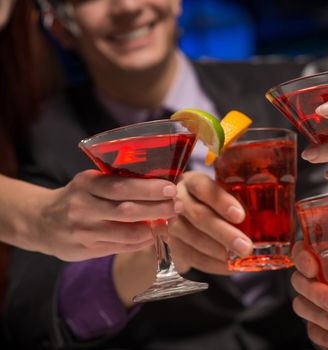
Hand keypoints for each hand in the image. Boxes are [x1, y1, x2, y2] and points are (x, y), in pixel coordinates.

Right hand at [36, 169, 178, 260]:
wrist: (40, 222)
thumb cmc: (77, 197)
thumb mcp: (90, 182)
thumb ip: (117, 183)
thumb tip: (160, 184)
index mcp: (86, 184)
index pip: (122, 186)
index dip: (149, 189)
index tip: (171, 188)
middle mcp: (84, 207)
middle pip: (128, 210)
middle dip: (158, 208)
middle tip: (176, 205)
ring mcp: (85, 231)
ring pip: (127, 232)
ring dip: (153, 228)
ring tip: (168, 221)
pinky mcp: (87, 249)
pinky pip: (122, 247)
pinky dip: (142, 241)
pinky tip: (152, 234)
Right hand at [168, 171, 252, 274]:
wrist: (190, 215)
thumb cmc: (216, 200)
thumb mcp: (227, 190)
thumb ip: (246, 196)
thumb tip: (284, 209)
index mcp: (193, 181)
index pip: (204, 187)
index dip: (221, 202)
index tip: (241, 216)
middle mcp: (177, 199)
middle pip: (199, 215)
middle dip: (224, 233)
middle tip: (246, 246)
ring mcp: (170, 222)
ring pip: (192, 238)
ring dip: (218, 251)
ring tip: (239, 258)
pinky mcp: (171, 244)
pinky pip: (190, 256)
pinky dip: (212, 264)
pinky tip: (230, 266)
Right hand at [291, 241, 327, 349]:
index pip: (304, 253)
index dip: (301, 255)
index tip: (312, 264)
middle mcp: (317, 284)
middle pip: (298, 280)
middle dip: (313, 291)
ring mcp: (315, 308)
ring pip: (301, 306)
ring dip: (320, 316)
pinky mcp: (317, 331)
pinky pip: (313, 332)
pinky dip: (327, 338)